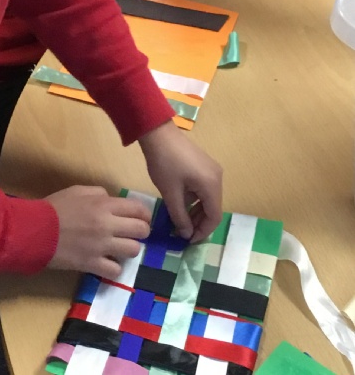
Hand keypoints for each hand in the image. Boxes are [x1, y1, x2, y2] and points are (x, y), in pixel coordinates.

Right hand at [46, 186, 150, 278]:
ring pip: (133, 251)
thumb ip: (99, 193)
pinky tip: (108, 263)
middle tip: (133, 233)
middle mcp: (108, 225)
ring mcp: (101, 247)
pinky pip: (115, 271)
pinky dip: (114, 268)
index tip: (141, 218)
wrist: (34, 230)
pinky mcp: (92, 264)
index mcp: (104, 205)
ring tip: (120, 248)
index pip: (138, 209)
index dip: (144, 214)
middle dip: (141, 231)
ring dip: (129, 249)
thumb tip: (112, 200)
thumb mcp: (77, 191)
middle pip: (141, 230)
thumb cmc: (54, 207)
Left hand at [139, 121, 221, 241]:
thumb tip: (187, 234)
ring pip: (208, 199)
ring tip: (179, 221)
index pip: (214, 217)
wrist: (158, 134)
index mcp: (212, 185)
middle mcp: (217, 178)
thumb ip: (180, 216)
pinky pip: (203, 188)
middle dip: (199, 223)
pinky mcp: (203, 165)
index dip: (203, 232)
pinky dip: (194, 199)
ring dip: (195, 211)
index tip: (188, 241)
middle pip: (213, 208)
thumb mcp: (171, 193)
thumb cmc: (164, 164)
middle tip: (182, 232)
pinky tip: (180, 204)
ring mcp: (212, 170)